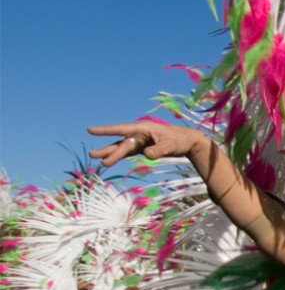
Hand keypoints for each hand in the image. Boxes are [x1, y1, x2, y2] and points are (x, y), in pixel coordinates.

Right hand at [87, 122, 205, 166]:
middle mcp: (139, 134)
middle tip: (93, 155)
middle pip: (121, 143)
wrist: (187, 141)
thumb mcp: (171, 145)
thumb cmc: (179, 140)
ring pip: (122, 148)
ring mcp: (140, 141)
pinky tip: (109, 160)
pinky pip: (128, 152)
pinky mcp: (142, 148)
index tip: (91, 130)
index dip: (106, 130)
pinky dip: (119, 156)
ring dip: (111, 153)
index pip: (122, 129)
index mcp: (143, 128)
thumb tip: (146, 155)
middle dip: (108, 150)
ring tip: (97, 159)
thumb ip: (159, 150)